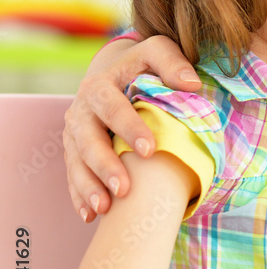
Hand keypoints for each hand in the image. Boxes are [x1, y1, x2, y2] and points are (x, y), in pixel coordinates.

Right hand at [64, 35, 199, 221]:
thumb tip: (191, 84)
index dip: (128, 127)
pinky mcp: (75, 150)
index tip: (150, 149)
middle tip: (124, 188)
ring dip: (89, 185)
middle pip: (88, 139)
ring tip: (105, 207)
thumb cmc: (144, 65)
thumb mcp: (157, 52)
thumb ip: (171, 61)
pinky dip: (80, 195)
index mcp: (101, 85)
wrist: (118, 71)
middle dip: (105, 164)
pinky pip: (73, 175)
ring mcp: (76, 132)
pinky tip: (91, 216)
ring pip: (76, 161)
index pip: (112, 107)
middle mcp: (82, 110)